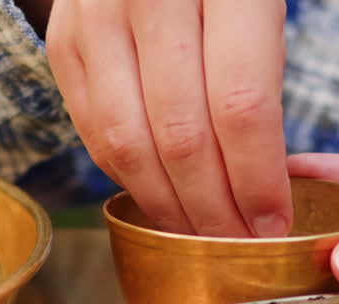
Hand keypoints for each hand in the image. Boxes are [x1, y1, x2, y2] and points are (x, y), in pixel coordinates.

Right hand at [45, 0, 292, 236]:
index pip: (240, 106)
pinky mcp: (63, 36)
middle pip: (181, 136)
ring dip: (167, 206)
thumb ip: (267, 61)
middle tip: (238, 246)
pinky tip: (161, 199)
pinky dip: (128, 175)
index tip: (275, 224)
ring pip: (128, 142)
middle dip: (213, 209)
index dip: (257, 180)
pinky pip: (93, 128)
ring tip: (200, 238)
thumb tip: (268, 173)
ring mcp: (93, 15)